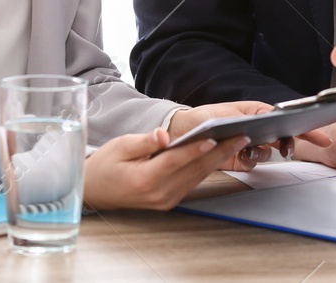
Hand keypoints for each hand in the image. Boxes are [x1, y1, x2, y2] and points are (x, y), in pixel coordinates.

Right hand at [83, 130, 249, 210]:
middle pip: (194, 170)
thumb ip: (145, 142)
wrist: (95, 192)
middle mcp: (159, 194)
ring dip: (218, 159)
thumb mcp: (120, 146)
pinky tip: (218, 154)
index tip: (214, 137)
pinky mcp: (169, 201)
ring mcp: (166, 200)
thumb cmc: (105, 166)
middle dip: (219, 152)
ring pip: (197, 177)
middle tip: (240, 136)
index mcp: (145, 179)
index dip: (195, 148)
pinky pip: (192, 182)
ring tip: (236, 142)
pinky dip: (206, 167)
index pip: (175, 161)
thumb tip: (164, 135)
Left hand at [166, 101, 329, 171]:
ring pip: (269, 153)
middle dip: (288, 144)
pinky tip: (240, 156)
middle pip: (283, 137)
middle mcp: (257, 129)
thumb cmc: (205, 117)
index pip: (286, 118)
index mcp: (257, 113)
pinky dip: (250, 161)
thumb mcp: (227, 114)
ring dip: (263, 153)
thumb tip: (269, 119)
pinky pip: (254, 164)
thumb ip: (250, 118)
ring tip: (248, 148)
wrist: (184, 134)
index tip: (321, 137)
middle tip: (287, 150)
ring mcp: (250, 145)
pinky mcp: (241, 159)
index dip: (305, 128)